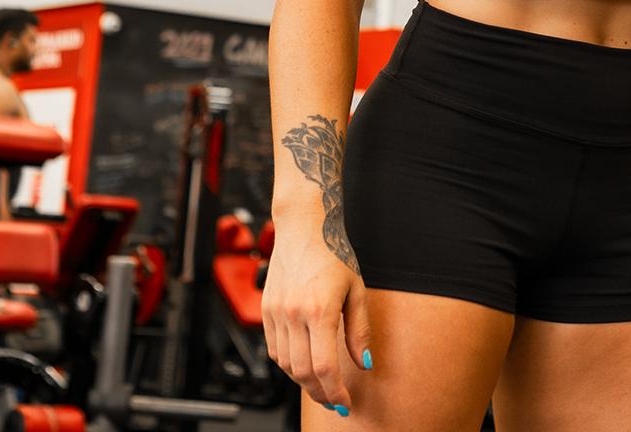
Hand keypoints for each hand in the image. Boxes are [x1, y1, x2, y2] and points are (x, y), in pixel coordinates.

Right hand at [262, 223, 372, 413]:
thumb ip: (359, 330)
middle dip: (320, 393)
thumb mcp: (356, 290)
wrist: (304, 227)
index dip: (335, 392)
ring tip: (321, 384)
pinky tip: (303, 363)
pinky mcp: (265, 311)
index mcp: (320, 309)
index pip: (325, 367)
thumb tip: (365, 363)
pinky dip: (288, 363)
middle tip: (334, 401)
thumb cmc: (333, 253)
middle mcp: (293, 314)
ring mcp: (276, 313)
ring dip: (303, 381)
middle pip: (303, 372)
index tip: (344, 403)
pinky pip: (274, 350)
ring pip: (286, 365)